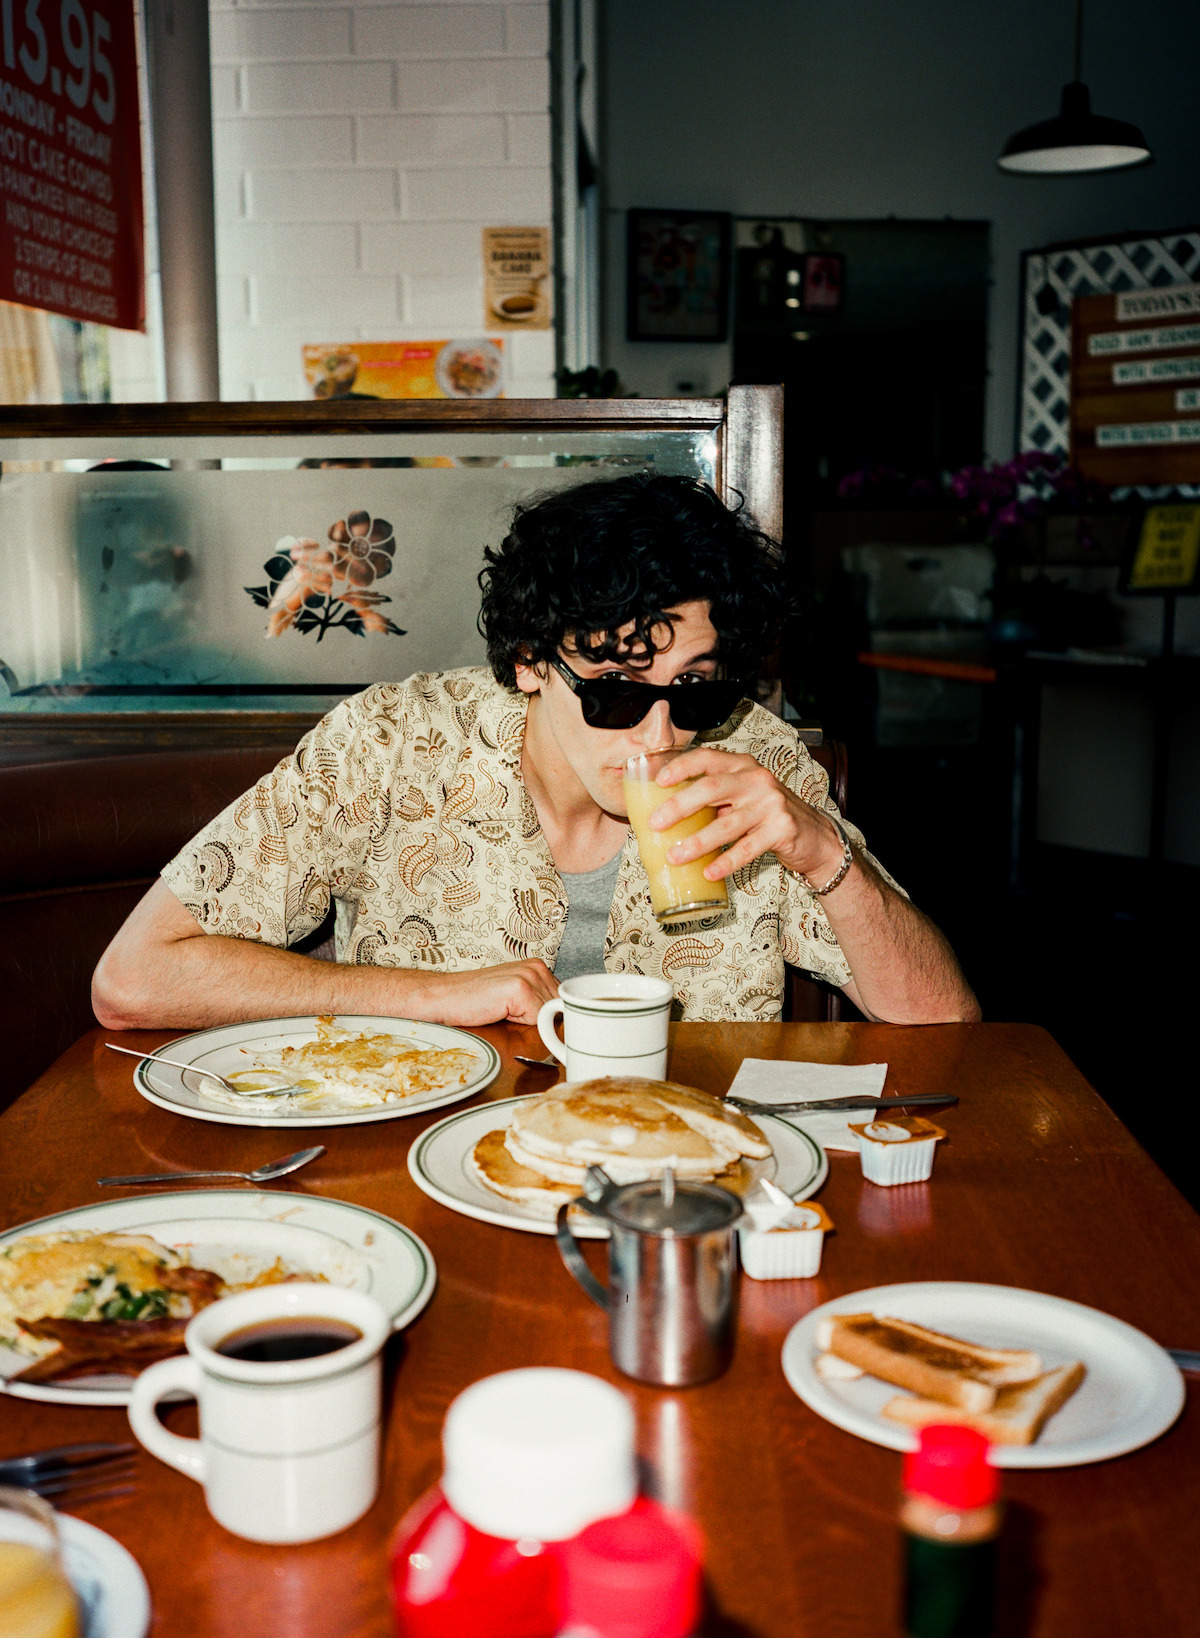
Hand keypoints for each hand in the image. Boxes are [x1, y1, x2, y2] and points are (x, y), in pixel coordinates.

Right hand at [411, 959, 558, 1025]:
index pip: (563, 1000)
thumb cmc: (474, 1000)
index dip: (548, 1015)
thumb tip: (564, 1019)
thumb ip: (538, 1001)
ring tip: (503, 1010)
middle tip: (508, 1011)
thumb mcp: (513, 997)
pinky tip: (500, 1011)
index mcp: (538, 966)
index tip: (527, 1015)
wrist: (445, 997)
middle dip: (539, 1019)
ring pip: (549, 1015)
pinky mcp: (520, 989)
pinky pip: (537, 1019)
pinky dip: (520, 1023)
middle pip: (559, 1009)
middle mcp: (537, 967)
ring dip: (528, 1022)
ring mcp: (529, 976)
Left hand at [649, 748, 845, 882]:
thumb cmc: (766, 815)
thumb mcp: (742, 796)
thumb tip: (665, 815)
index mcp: (742, 766)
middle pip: (711, 787)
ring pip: (726, 824)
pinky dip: (725, 862)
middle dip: (679, 806)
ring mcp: (771, 804)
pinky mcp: (782, 829)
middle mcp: (757, 779)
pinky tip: (708, 872)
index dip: (682, 767)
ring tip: (674, 856)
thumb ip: (713, 799)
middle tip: (655, 824)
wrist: (813, 835)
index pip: (708, 758)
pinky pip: (747, 848)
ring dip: (697, 842)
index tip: (658, 781)